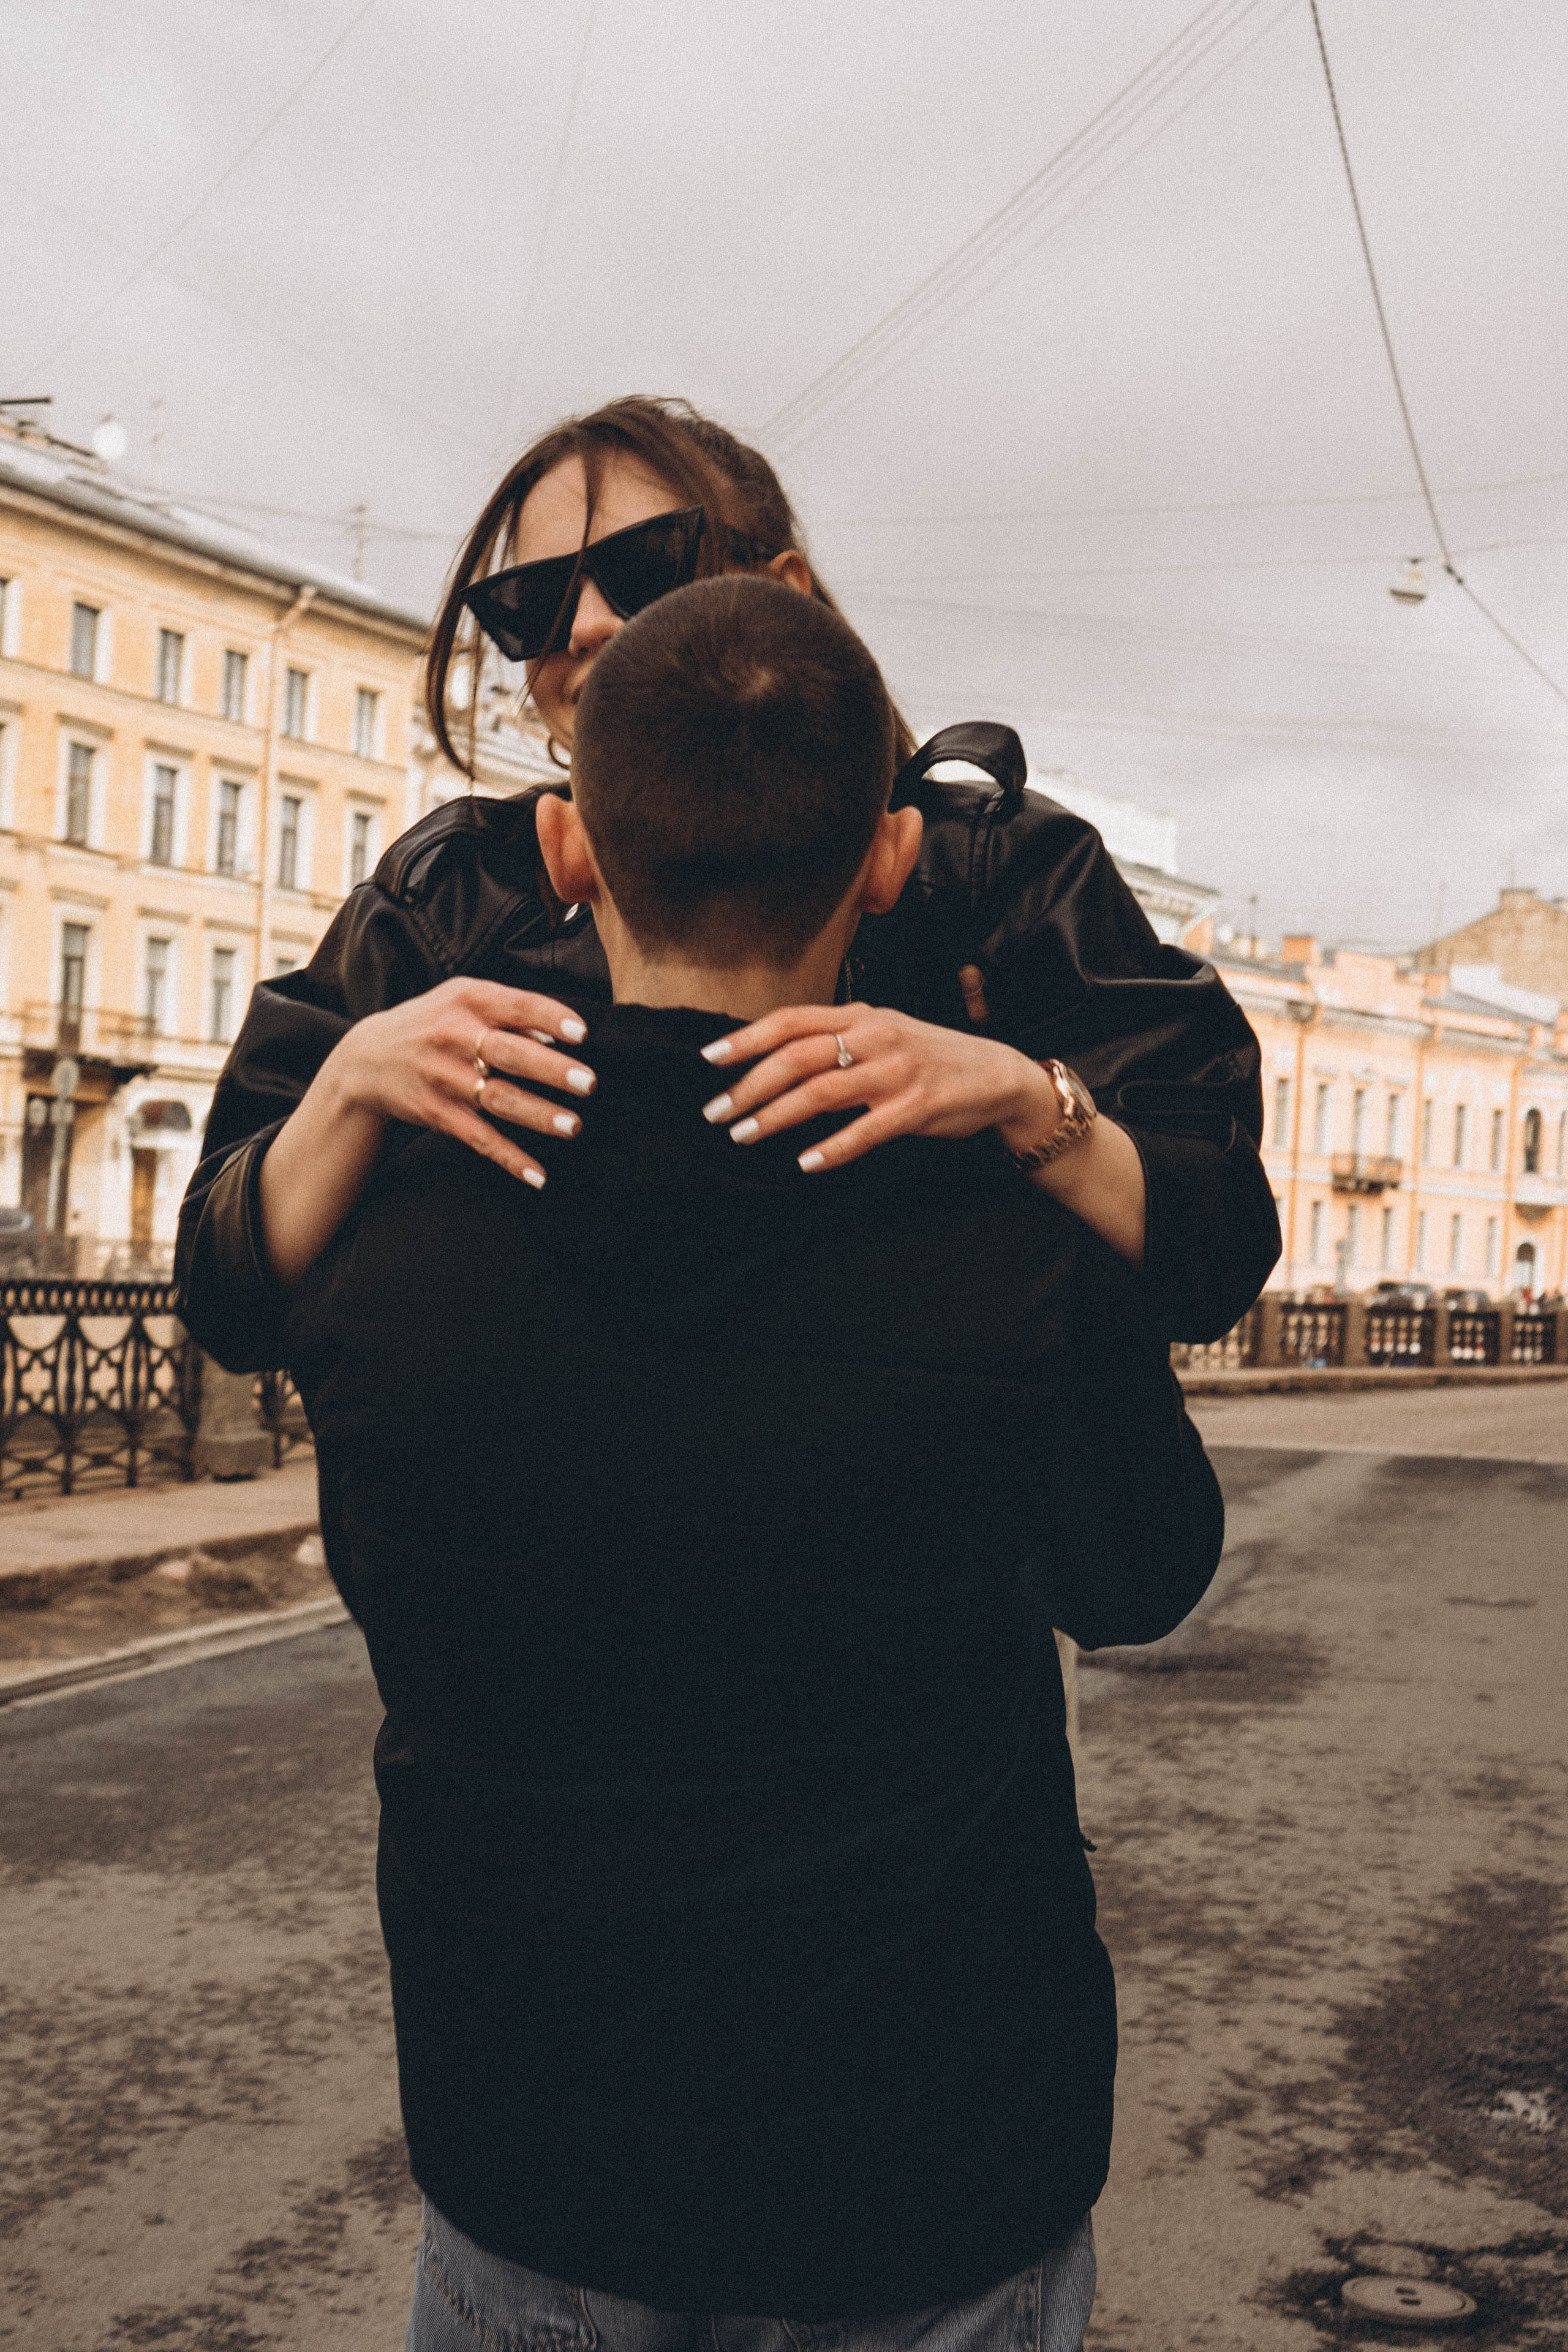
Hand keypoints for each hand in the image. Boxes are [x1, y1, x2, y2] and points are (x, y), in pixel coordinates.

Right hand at [331, 977, 596, 1186]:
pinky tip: (538, 1175)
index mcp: (468, 999)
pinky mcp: (438, 1113)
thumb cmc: (433, 1023)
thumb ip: (510, 1011)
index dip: (550, 1018)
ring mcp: (444, 1077)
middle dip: (551, 1069)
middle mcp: (454, 1036)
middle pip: (509, 1053)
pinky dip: (509, 1158)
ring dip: (538, 1114)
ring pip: (498, 1099)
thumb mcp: (463, 999)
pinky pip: (479, 1138)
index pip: (517, 1005)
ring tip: (574, 1126)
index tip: (583, 1034)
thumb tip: (558, 1035)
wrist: (367, 1059)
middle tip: (589, 1083)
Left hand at [698, 1002, 1056, 1171]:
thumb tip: (776, 1061)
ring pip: (821, 1091)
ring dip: (776, 1116)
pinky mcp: (916, 1107)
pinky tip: (805, 1163)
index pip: (791, 1020)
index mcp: (861, 1015)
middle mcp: (875, 1037)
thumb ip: (836, 1041)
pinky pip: (864, 1131)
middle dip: (749, 1085)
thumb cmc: (930, 1057)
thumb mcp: (882, 1034)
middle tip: (716, 1111)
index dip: (747, 1038)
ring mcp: (896, 1072)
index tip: (709, 1059)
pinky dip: (831, 1148)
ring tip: (744, 1134)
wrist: (998, 1075)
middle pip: (796, 1056)